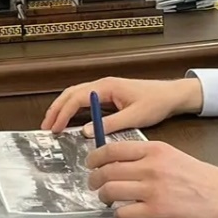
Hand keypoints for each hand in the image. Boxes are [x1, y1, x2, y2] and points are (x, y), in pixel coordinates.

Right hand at [40, 77, 204, 135]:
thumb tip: (87, 132)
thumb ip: (110, 124)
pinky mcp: (108, 95)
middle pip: (71, 94)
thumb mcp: (134, 116)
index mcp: (106, 87)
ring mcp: (104, 89)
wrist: (171, 95)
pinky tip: (69, 121)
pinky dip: (72, 109)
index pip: (76, 98)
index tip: (54, 128)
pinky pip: (84, 100)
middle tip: (45, 127)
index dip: (63, 113)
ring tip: (52, 124)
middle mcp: (102, 85)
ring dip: (62, 108)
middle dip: (56, 110)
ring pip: (75, 95)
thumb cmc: (156, 102)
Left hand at [85, 140, 217, 217]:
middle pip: (107, 170)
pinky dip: (118, 216)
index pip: (112, 149)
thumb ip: (149, 156)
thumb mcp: (174, 156)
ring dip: (103, 197)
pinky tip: (123, 215)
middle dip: (94, 179)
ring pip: (110, 191)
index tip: (90, 164)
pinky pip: (123, 213)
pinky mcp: (157, 211)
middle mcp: (151, 167)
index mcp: (155, 149)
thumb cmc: (204, 178)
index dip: (95, 157)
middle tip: (94, 185)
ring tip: (106, 200)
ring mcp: (153, 190)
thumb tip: (121, 162)